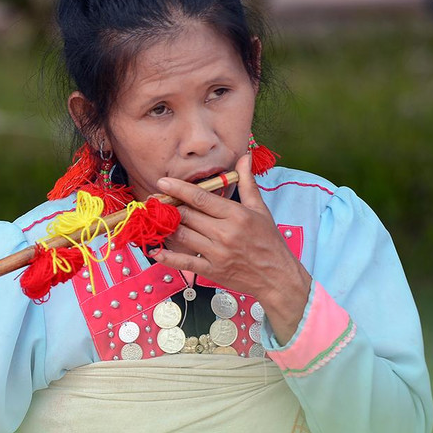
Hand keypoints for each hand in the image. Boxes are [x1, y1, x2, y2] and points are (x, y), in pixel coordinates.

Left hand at [152, 152, 312, 341]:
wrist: (277, 276)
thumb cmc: (268, 241)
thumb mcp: (260, 209)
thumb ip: (247, 183)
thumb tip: (245, 156)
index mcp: (236, 215)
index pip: (201, 198)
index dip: (179, 189)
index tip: (162, 182)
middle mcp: (225, 233)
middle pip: (187, 215)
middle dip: (169, 207)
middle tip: (157, 202)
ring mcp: (217, 253)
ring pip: (182, 236)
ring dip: (167, 227)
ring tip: (157, 220)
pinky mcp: (212, 271)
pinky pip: (184, 262)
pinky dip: (167, 257)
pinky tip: (155, 250)